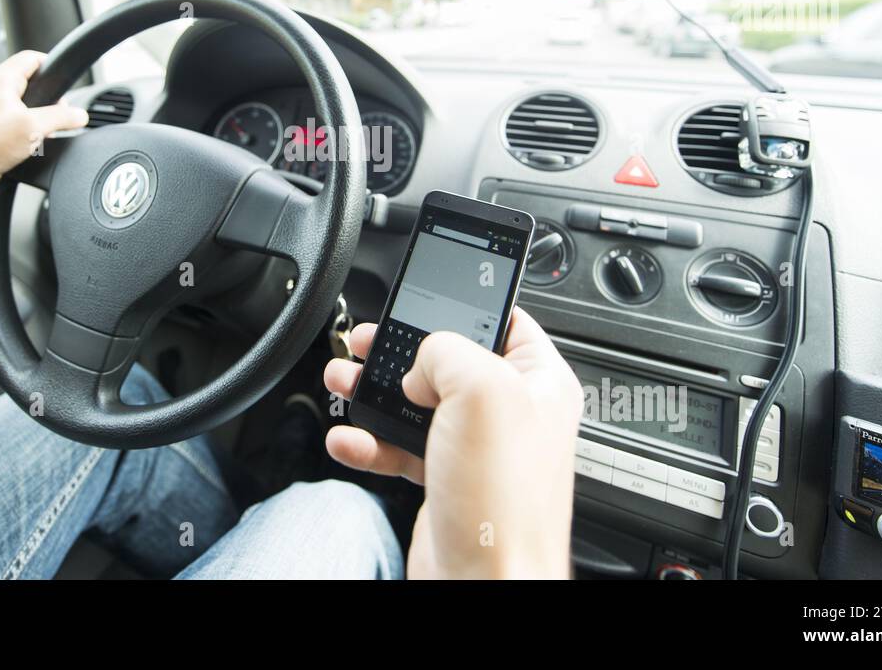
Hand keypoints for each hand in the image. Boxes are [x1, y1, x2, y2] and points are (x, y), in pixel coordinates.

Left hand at [0, 51, 87, 198]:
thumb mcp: (33, 127)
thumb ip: (61, 118)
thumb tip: (79, 115)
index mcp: (1, 80)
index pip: (32, 58)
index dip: (51, 66)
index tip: (64, 81)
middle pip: (27, 80)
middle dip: (47, 96)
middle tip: (57, 112)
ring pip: (19, 100)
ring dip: (35, 114)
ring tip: (41, 130)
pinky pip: (11, 117)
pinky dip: (23, 125)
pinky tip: (28, 142)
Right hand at [324, 307, 582, 577]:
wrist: (483, 585)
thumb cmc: (504, 502)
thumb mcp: (481, 392)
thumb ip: (447, 352)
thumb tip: (421, 363)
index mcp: (538, 381)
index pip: (504, 319)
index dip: (463, 305)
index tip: (423, 296)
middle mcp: (510, 412)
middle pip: (447, 360)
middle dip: (400, 349)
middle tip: (366, 340)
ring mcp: (476, 448)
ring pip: (417, 402)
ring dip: (373, 390)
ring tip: (342, 380)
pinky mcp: (446, 480)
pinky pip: (400, 447)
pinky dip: (370, 440)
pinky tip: (349, 437)